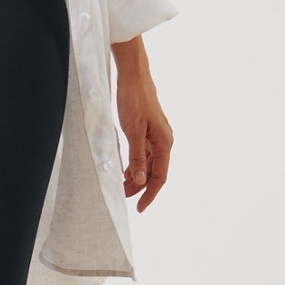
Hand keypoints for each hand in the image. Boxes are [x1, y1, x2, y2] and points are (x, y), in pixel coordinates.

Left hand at [111, 35, 172, 209]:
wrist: (133, 75)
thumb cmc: (134, 100)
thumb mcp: (132, 131)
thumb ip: (136, 157)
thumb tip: (139, 180)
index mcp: (164, 143)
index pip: (159, 177)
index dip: (149, 194)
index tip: (140, 209)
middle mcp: (163, 141)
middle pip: (153, 172)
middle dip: (139, 187)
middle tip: (122, 197)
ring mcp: (156, 135)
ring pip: (147, 163)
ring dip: (135, 176)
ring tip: (120, 186)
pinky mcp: (147, 130)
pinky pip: (143, 153)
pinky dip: (134, 164)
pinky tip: (124, 170)